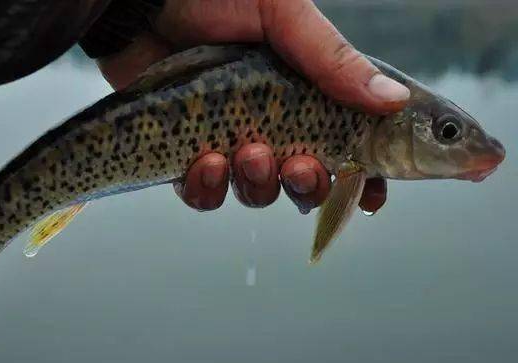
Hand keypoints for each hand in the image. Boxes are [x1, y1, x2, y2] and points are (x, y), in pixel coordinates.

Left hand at [98, 0, 407, 213]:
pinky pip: (205, 195)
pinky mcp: (186, 154)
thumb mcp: (282, 13)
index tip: (371, 196)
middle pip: (305, 181)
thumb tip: (395, 101)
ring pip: (258, 192)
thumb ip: (333, 59)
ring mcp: (230, 141)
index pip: (348, 144)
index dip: (363, 177)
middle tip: (300, 166)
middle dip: (309, 185)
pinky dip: (208, 189)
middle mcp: (273, 122)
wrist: (139, 1)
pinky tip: (204, 162)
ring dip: (259, 184)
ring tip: (247, 152)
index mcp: (306, 91)